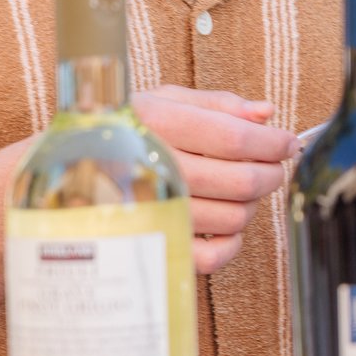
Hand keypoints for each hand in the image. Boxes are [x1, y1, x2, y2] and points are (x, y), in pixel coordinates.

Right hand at [134, 85, 300, 273]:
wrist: (67, 174)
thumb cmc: (122, 132)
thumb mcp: (162, 101)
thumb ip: (217, 104)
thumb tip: (266, 112)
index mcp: (157, 124)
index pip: (234, 138)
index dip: (272, 142)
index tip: (288, 143)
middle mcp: (155, 168)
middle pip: (241, 180)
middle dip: (269, 173)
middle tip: (272, 166)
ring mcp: (155, 211)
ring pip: (234, 217)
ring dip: (250, 205)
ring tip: (239, 190)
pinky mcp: (156, 245)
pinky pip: (213, 255)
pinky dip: (231, 241)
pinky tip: (223, 223)